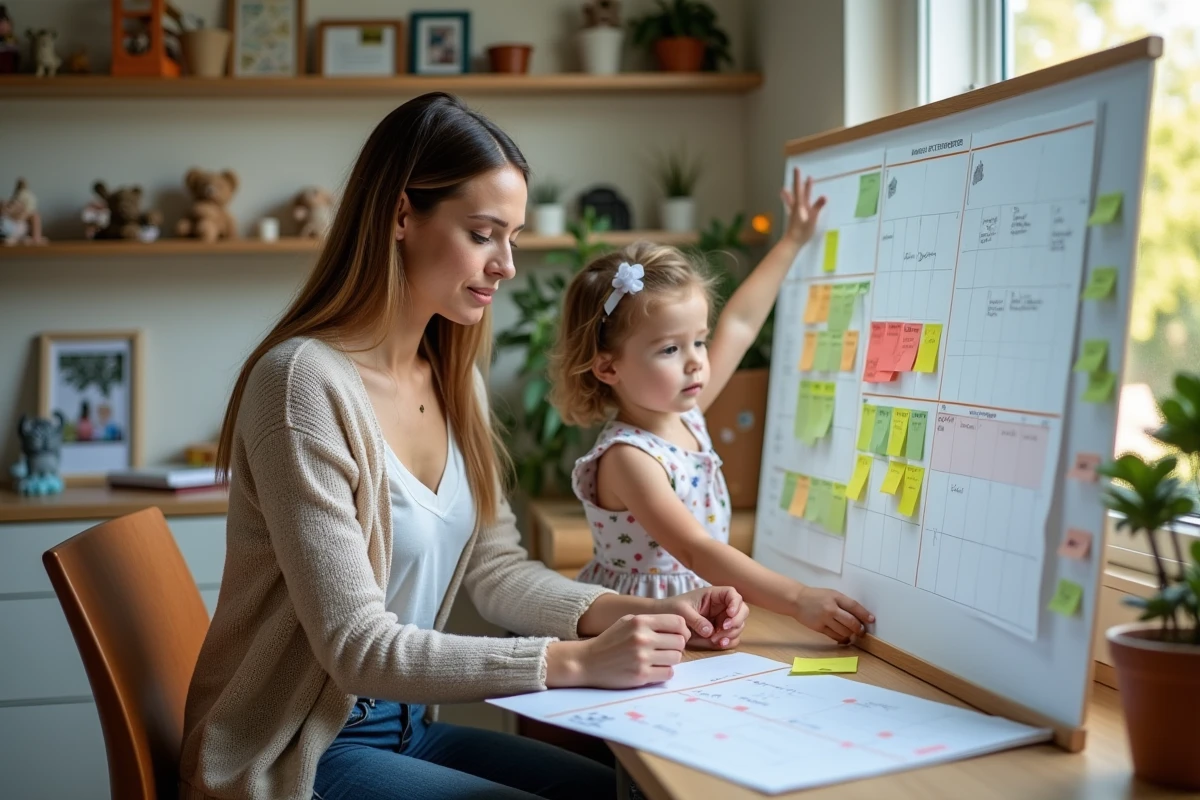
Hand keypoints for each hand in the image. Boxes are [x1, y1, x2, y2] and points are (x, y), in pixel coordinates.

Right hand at [546, 614, 688, 689]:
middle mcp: (642, 638)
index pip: (678, 622)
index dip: (682, 630)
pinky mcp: (641, 675)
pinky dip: (664, 672)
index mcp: (640, 621)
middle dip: (676, 646)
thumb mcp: (627, 621)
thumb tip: (679, 627)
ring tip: (658, 659)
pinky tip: (653, 669)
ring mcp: (642, 657)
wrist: (587, 662)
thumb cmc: (610, 641)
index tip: (676, 636)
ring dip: (670, 660)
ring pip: (676, 658)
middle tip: (666, 650)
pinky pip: (668, 674)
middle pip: (680, 642)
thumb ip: (651, 621)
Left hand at [656, 586, 748, 649]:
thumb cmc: (670, 610)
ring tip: (715, 640)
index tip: (729, 614)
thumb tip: (711, 631)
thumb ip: (696, 620)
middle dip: (736, 621)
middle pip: (741, 610)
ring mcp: (721, 620)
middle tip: (723, 629)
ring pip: (738, 626)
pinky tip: (719, 644)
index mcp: (712, 595)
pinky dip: (728, 641)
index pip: (732, 594)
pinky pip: (731, 637)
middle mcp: (720, 607)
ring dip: (731, 634)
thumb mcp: (681, 612)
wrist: (662, 622)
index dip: (735, 603)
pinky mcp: (718, 632)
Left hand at [780, 166, 825, 246]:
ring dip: (793, 191)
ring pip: (793, 198)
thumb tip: (824, 196)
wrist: (791, 243)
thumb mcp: (812, 219)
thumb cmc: (802, 232)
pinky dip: (790, 201)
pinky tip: (788, 201)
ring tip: (787, 185)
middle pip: (798, 191)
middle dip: (798, 181)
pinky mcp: (794, 217)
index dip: (798, 178)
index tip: (796, 168)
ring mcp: (794, 212)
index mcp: (800, 205)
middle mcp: (796, 207)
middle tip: (797, 170)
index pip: (799, 189)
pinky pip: (792, 206)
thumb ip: (817, 207)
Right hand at [793, 587, 873, 643]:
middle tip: (862, 631)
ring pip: (844, 631)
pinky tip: (843, 637)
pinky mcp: (819, 628)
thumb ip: (843, 603)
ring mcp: (824, 619)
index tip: (871, 620)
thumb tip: (858, 616)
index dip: (864, 614)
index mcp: (835, 597)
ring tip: (852, 634)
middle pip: (850, 621)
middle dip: (859, 628)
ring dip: (850, 634)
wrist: (797, 600)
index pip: (854, 606)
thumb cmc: (816, 596)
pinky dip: (841, 638)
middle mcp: (831, 608)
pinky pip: (834, 636)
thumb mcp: (831, 594)